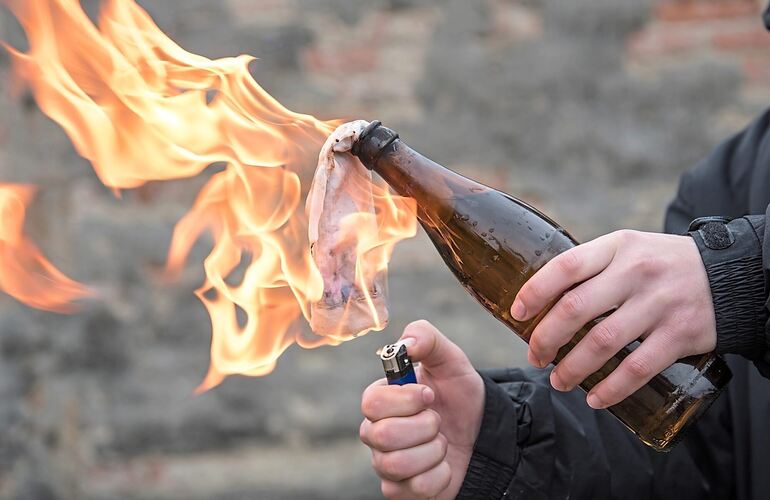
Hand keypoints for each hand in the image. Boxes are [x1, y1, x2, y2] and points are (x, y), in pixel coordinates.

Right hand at [360, 320, 483, 498]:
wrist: (485, 434)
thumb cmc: (460, 396)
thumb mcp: (450, 360)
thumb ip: (426, 338)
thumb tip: (403, 343)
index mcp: (381, 400)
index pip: (371, 403)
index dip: (405, 400)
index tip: (430, 396)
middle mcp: (376, 432)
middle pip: (382, 435)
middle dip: (424, 426)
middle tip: (438, 421)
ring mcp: (385, 464)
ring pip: (396, 464)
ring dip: (434, 451)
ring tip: (443, 442)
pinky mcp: (400, 491)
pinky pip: (415, 488)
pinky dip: (440, 475)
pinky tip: (444, 465)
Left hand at [510, 230, 715, 408]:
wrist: (731, 274)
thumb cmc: (662, 265)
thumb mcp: (629, 250)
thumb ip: (592, 268)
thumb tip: (541, 302)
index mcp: (618, 247)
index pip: (566, 266)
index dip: (535, 291)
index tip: (516, 314)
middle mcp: (636, 272)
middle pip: (576, 309)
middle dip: (546, 338)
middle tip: (535, 356)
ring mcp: (659, 304)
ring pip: (602, 343)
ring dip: (572, 369)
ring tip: (558, 381)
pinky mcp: (680, 334)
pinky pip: (637, 369)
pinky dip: (611, 389)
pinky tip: (595, 399)